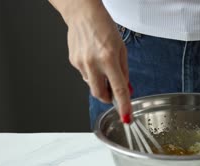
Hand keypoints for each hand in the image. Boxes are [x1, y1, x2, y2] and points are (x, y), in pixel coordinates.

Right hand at [64, 1, 131, 122]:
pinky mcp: (73, 62)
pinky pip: (85, 75)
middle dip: (108, 98)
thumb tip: (126, 88)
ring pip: (92, 85)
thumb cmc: (104, 28)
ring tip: (102, 66)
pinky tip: (93, 59)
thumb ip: (124, 71)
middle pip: (101, 94)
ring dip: (100, 83)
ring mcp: (81, 63)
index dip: (124, 105)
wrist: (83, 14)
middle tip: (113, 93)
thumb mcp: (121, 49)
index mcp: (108, 59)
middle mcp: (93, 63)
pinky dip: (92, 73)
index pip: (119, 89)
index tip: (126, 116)